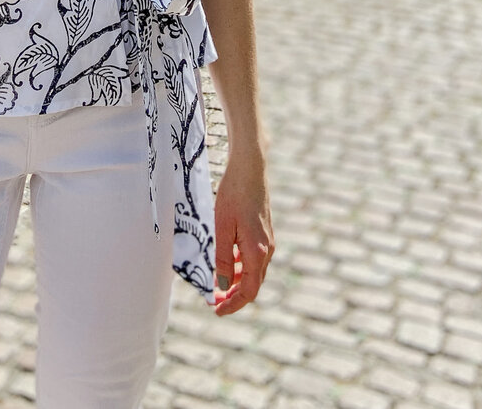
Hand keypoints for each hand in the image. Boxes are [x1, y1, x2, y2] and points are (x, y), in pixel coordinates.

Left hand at [212, 156, 274, 315]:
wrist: (249, 169)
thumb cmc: (233, 195)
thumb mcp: (222, 228)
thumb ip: (223, 259)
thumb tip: (222, 286)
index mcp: (257, 252)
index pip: (248, 290)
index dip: (233, 304)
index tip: (217, 310)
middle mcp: (267, 249)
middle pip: (252, 284)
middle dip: (233, 296)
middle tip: (214, 302)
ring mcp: (267, 240)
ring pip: (253, 271)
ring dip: (236, 282)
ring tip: (217, 286)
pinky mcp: (264, 232)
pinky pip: (254, 258)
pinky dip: (240, 267)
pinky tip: (227, 263)